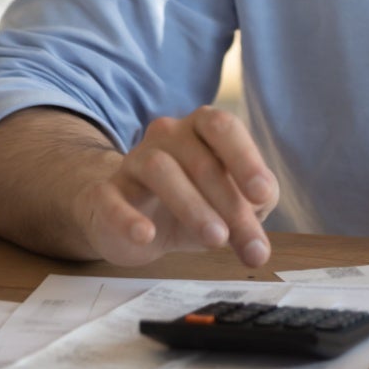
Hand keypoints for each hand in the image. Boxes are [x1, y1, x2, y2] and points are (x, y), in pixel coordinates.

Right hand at [72, 106, 279, 267]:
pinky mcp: (104, 193)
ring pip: (160, 170)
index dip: (246, 158)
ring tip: (216, 239)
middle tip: (249, 241)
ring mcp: (133, 161)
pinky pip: (111, 198)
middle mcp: (168, 135)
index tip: (263, 194)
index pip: (223, 128)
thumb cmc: (193, 203)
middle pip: (200, 159)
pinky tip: (146, 235)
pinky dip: (128, 217)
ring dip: (192, 205)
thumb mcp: (229, 203)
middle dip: (229, 201)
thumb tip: (261, 207)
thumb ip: (252, 204)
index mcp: (202, 128)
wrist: (131, 222)